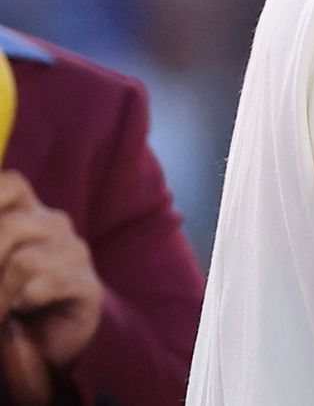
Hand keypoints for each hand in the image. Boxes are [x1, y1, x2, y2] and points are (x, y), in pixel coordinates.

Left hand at [0, 171, 102, 394]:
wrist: (46, 345)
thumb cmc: (8, 300)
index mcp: (28, 215)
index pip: (11, 185)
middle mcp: (55, 226)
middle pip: (10, 226)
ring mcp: (75, 254)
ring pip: (24, 261)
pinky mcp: (88, 287)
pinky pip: (49, 285)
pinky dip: (25, 301)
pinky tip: (22, 309)